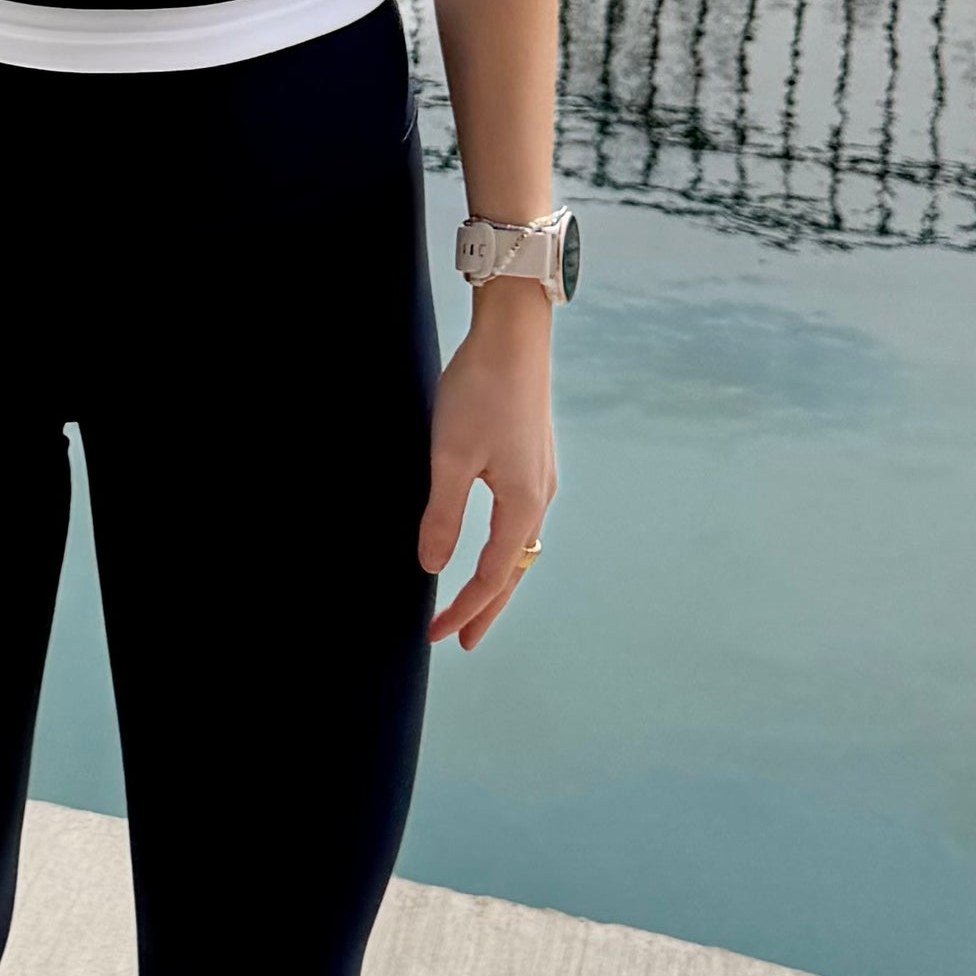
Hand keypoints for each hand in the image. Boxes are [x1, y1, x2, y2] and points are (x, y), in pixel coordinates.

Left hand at [419, 297, 554, 652]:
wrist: (515, 335)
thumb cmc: (480, 391)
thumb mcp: (450, 457)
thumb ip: (442, 516)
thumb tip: (432, 567)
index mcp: (522, 504)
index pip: (491, 576)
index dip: (462, 610)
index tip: (435, 636)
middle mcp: (541, 497)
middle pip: (514, 570)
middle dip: (486, 607)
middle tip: (461, 640)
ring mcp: (542, 477)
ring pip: (521, 546)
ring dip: (497, 578)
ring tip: (475, 602)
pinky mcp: (535, 459)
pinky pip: (522, 521)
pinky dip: (504, 547)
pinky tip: (492, 543)